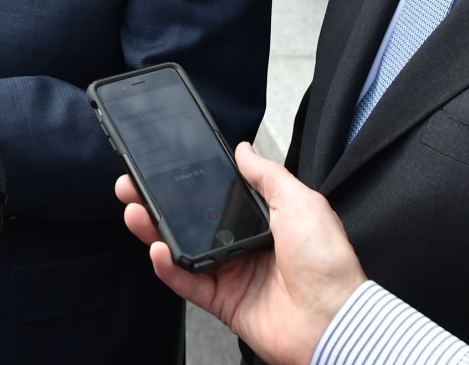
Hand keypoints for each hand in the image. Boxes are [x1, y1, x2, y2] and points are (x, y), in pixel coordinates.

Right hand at [117, 143, 364, 364]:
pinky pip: (187, 283)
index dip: (189, 182)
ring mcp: (231, 274)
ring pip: (182, 248)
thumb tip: (244, 150)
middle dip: (160, 203)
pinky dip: (168, 268)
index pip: (216, 195)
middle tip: (134, 186)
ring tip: (135, 211)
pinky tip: (157, 250)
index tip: (164, 167)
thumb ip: (267, 175)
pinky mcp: (222, 302)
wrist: (334, 319)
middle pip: (192, 220)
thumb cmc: (328, 263)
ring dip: (155, 230)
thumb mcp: (302, 202)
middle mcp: (244, 245)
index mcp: (265, 220)